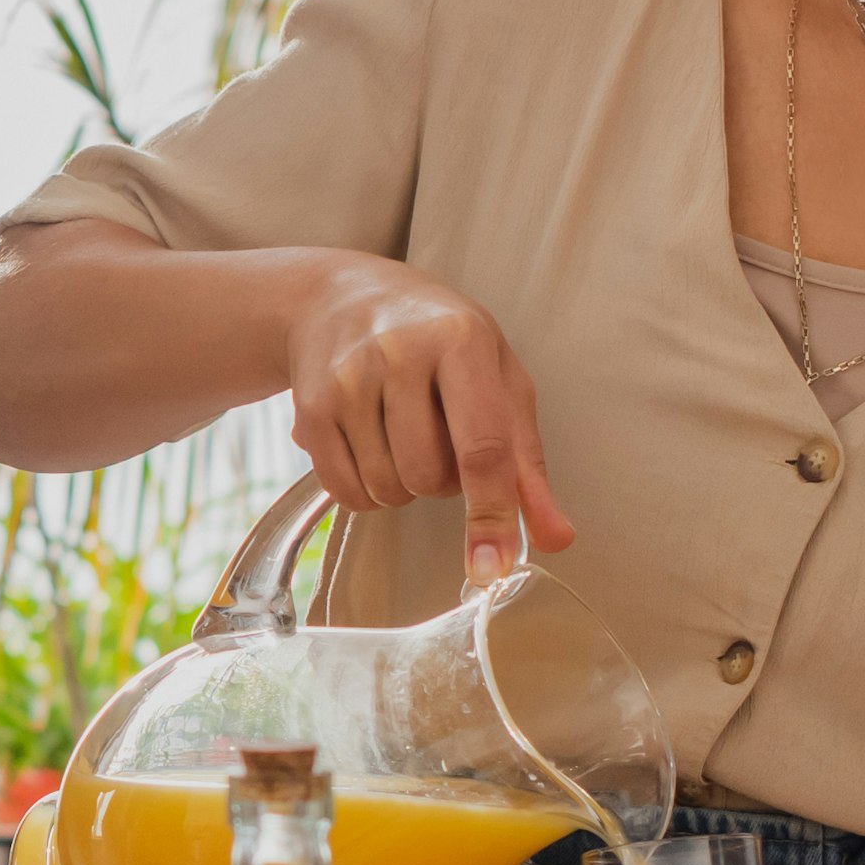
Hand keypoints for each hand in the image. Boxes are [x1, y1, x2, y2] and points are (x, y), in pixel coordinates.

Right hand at [283, 256, 572, 584]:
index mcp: (461, 340)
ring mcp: (348, 379)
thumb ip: (527, 464)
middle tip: (439, 437)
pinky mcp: (309, 408)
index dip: (492, 514)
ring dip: (404, 486)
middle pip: (429, 477)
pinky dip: (367, 492)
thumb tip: (556, 538)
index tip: (492, 568)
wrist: (341, 296)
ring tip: (402, 436)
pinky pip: (345, 494)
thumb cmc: (438, 341)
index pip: (482, 447)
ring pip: (387, 489)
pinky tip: (370, 448)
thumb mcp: (497, 380)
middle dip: (443, 482)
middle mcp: (399, 354)